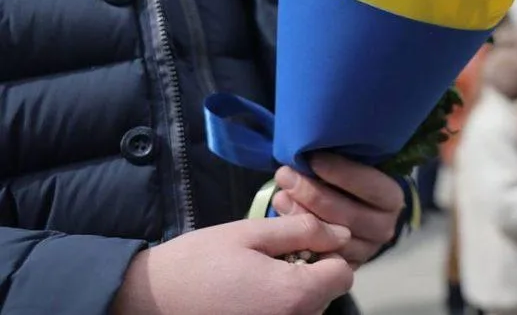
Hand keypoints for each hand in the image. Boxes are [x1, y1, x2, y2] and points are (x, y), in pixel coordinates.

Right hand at [112, 215, 352, 314]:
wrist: (151, 299)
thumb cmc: (200, 260)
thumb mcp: (252, 232)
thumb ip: (304, 230)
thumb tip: (342, 234)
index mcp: (295, 295)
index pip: (344, 273)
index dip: (328, 251)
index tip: (299, 242)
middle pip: (328, 291)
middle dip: (311, 269)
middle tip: (272, 253)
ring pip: (310, 307)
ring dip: (294, 287)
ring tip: (257, 272)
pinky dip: (279, 303)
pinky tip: (250, 291)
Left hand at [273, 154, 404, 268]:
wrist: (348, 207)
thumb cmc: (345, 180)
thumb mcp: (352, 165)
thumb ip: (342, 160)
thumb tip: (313, 151)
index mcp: (391, 199)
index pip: (372, 187)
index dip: (343, 173)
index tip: (314, 159)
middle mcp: (384, 227)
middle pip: (349, 215)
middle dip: (313, 194)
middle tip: (285, 175)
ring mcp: (365, 250)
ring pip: (333, 237)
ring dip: (302, 215)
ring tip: (280, 194)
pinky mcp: (346, 266)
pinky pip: (321, 255)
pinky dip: (299, 236)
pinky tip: (282, 216)